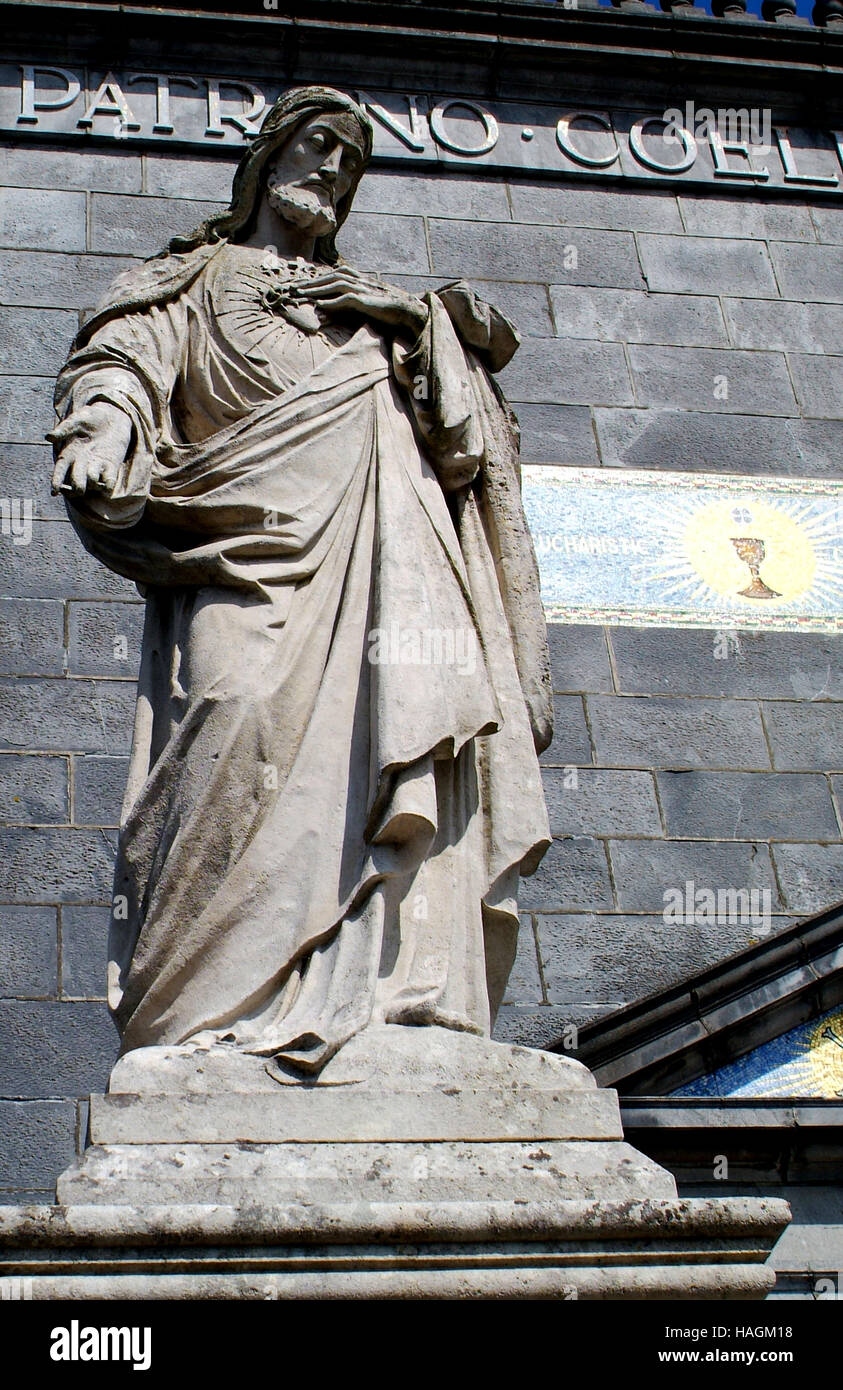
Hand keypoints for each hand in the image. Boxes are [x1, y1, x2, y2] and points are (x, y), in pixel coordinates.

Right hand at [49, 402, 132, 498]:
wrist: (113, 415)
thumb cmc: (91, 417)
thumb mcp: (77, 419)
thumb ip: (64, 428)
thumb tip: (48, 437)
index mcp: (70, 453)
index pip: (60, 471)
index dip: (56, 482)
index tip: (54, 491)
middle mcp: (81, 463)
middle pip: (76, 483)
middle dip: (77, 487)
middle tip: (79, 488)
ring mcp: (96, 466)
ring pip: (92, 484)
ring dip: (92, 484)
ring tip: (93, 478)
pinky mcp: (111, 467)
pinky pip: (108, 483)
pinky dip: (107, 486)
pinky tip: (106, 485)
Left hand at [288, 268, 428, 335]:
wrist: (412, 312)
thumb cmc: (392, 311)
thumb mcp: (370, 303)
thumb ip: (354, 302)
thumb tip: (332, 307)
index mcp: (361, 280)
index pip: (335, 274)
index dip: (318, 278)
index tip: (302, 284)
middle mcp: (361, 281)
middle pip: (331, 276)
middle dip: (312, 281)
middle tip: (293, 288)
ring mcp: (365, 289)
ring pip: (336, 284)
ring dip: (317, 289)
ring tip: (302, 294)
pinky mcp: (368, 301)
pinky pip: (347, 299)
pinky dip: (332, 301)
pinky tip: (320, 306)